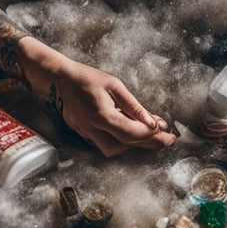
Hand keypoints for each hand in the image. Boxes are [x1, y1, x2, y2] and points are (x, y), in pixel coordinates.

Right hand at [20, 39, 175, 156]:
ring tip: (150, 136)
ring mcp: (86, 133)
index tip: (167, 131)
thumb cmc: (86, 78)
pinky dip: (121, 141)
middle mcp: (93, 129)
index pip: (132, 133)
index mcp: (102, 116)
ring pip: (114, 150)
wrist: (59, 79)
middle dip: (149, 144)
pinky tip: (131, 133)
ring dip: (133, 145)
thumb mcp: (114, 85)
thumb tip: (152, 122)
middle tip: (167, 139)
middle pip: (125, 146)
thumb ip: (134, 106)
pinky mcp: (83, 133)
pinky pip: (105, 143)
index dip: (152, 134)